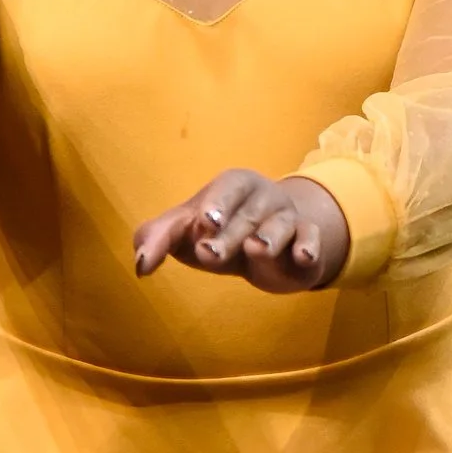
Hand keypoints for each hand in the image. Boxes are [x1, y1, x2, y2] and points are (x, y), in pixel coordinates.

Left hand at [133, 168, 349, 293]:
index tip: (204, 222)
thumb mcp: (187, 233)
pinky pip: (311, 239)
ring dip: (268, 237)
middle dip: (229, 233)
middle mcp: (263, 197)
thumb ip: (157, 240)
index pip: (222, 192)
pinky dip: (309, 247)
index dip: (214, 205)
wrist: (269, 252)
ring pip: (281, 225)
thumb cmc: (220, 233)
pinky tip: (303, 256)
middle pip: (247, 214)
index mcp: (232, 186)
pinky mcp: (307, 243)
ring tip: (255, 250)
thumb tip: (140, 266)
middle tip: (209, 253)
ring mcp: (288, 218)